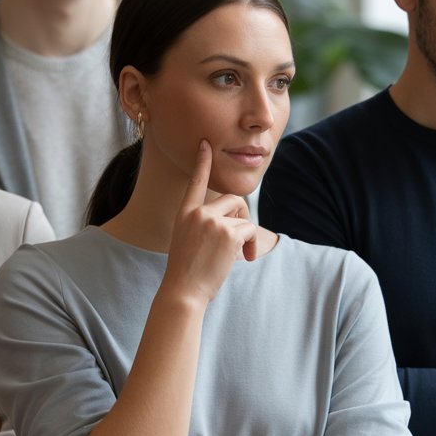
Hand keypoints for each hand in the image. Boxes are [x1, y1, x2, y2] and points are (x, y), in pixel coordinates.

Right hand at [163, 140, 258, 304]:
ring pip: (244, 216)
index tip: (205, 143)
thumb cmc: (188, 273)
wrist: (184, 291)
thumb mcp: (189, 241)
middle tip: (242, 240)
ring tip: (239, 255)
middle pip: (233, 199)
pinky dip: (252, 244)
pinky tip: (243, 258)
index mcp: (185, 214)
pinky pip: (251, 230)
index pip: (195, 182)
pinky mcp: (229, 233)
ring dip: (246, 234)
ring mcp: (213, 222)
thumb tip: (237, 222)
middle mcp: (198, 213)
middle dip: (242, 216)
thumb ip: (207, 226)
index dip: (202, 162)